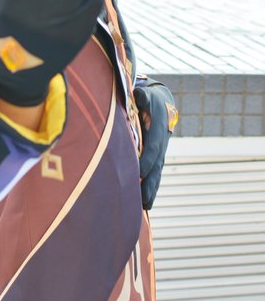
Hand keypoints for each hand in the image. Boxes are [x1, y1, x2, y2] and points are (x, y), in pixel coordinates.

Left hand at [134, 80, 176, 208]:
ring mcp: (161, 151)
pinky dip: (152, 188)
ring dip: (152, 190)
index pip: (153, 146)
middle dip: (150, 182)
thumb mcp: (145, 94)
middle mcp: (161, 142)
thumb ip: (141, 96)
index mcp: (158, 127)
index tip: (140, 172)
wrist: (162, 103)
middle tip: (142, 199)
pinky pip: (155, 174)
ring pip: (157, 173)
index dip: (147, 159)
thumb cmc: (147, 98)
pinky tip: (146, 204)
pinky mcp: (158, 158)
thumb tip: (138, 94)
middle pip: (157, 165)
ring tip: (145, 207)